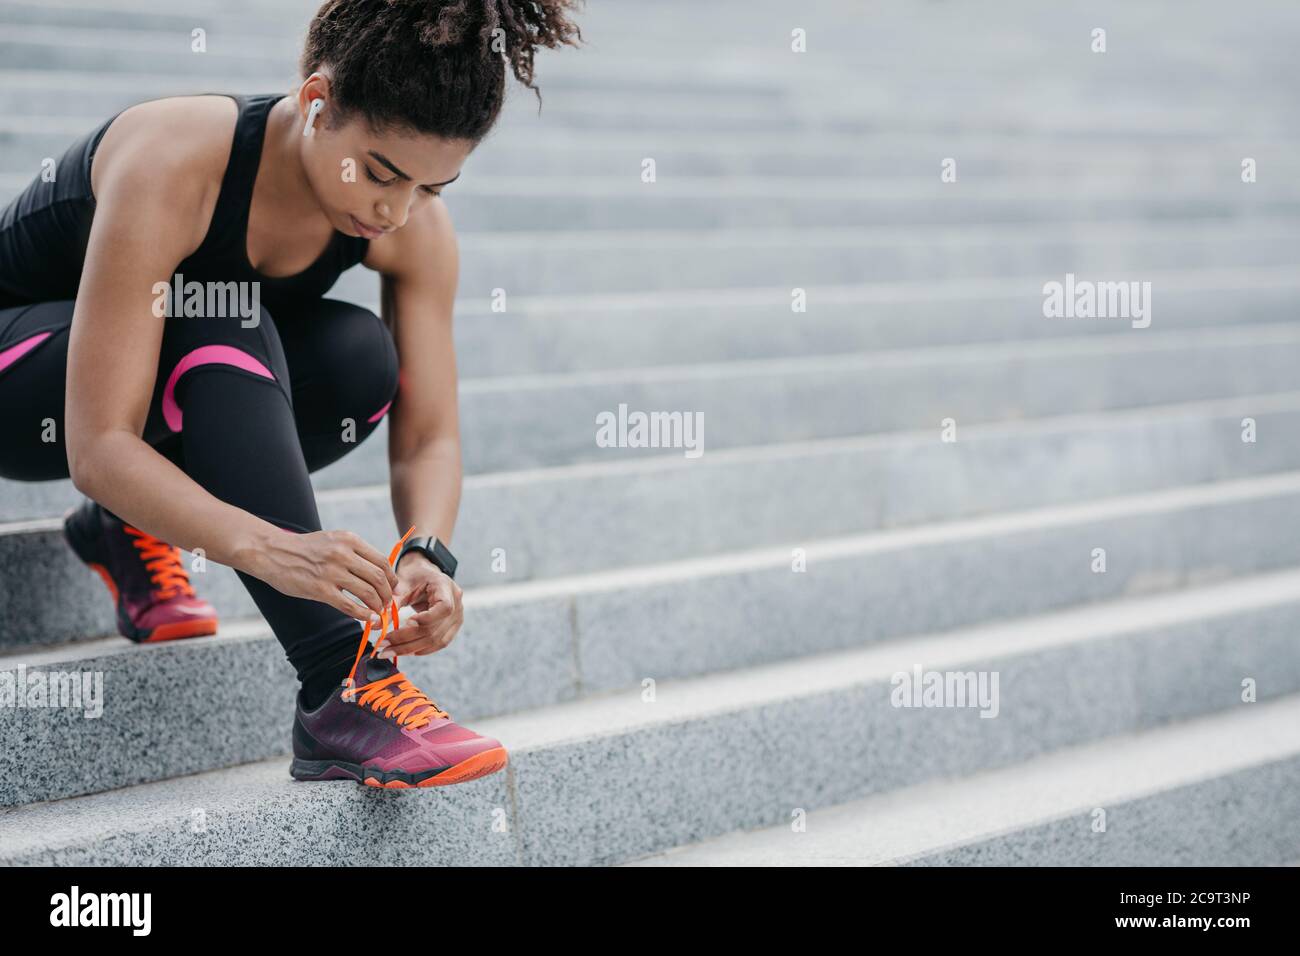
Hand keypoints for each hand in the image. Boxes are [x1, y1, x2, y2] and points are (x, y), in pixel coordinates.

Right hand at [247, 528, 398, 623]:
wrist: (273, 552)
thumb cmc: (305, 549)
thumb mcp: (334, 540)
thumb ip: (355, 553)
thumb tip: (379, 574)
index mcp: (349, 540)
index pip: (382, 561)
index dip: (392, 578)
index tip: (392, 588)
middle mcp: (343, 554)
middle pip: (379, 578)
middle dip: (387, 594)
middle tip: (387, 604)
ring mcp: (332, 572)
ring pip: (368, 593)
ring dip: (378, 606)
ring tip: (378, 612)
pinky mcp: (320, 589)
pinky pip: (350, 606)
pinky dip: (363, 615)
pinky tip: (368, 619)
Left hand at [376, 551, 462, 656]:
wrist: (425, 576)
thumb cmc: (414, 576)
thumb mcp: (403, 582)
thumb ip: (393, 601)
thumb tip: (376, 624)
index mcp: (445, 587)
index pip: (443, 608)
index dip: (426, 619)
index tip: (405, 623)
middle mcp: (457, 604)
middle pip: (434, 630)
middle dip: (407, 640)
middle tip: (383, 644)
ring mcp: (457, 618)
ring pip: (435, 641)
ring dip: (410, 649)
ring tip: (388, 650)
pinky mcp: (452, 628)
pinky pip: (438, 644)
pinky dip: (420, 649)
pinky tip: (404, 650)